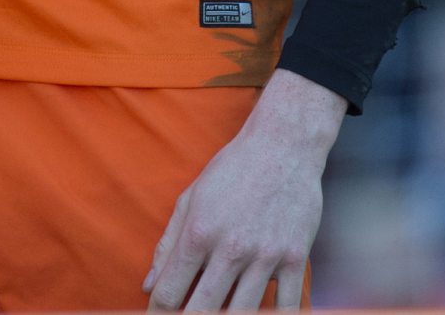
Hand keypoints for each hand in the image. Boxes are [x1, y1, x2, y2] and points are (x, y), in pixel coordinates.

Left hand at [143, 71, 345, 309]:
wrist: (282, 147)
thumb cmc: (230, 171)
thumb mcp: (190, 199)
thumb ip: (168, 245)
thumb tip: (149, 286)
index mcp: (199, 230)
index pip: (171, 289)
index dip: (159, 312)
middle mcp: (231, 247)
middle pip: (204, 309)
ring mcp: (266, 255)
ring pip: (244, 314)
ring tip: (220, 312)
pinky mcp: (296, 259)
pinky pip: (287, 308)